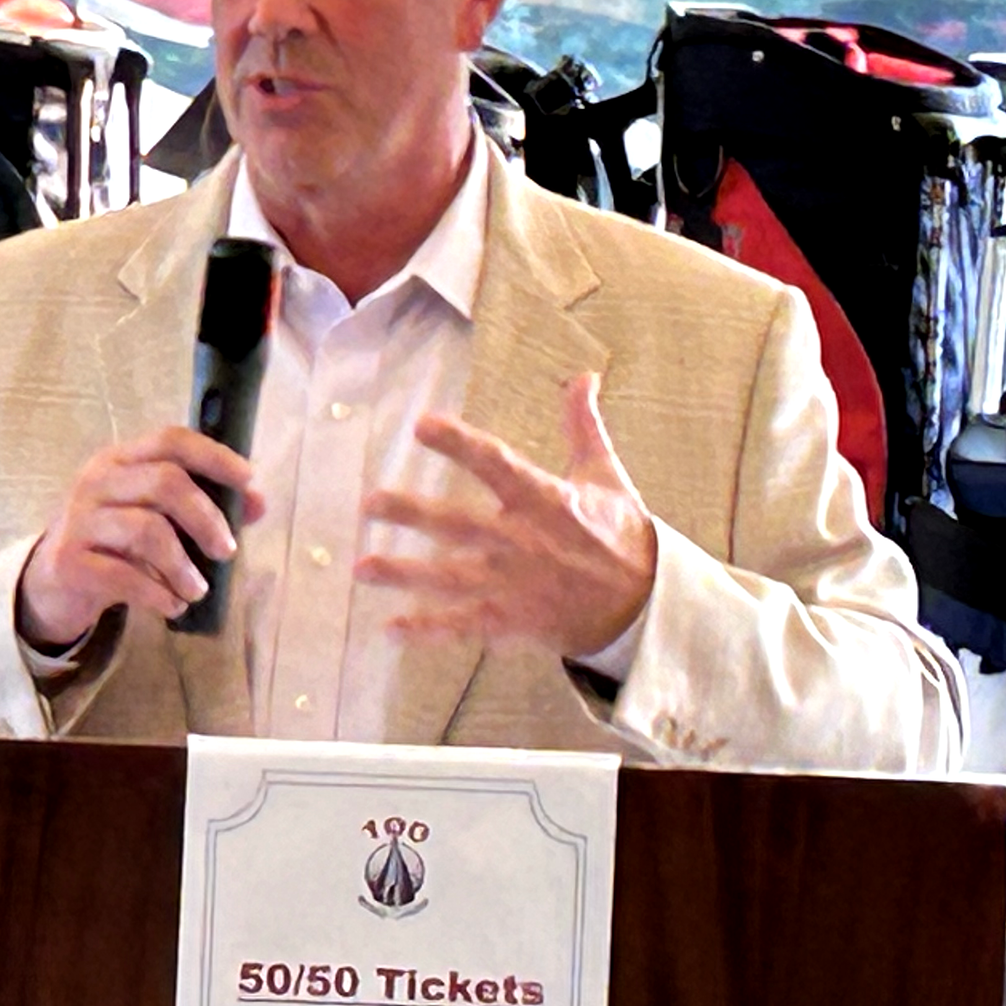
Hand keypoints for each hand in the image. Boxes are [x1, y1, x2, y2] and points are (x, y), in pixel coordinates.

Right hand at [16, 427, 263, 647]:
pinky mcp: (69, 562)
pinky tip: (172, 606)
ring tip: (197, 590)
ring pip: (147, 531)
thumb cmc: (114, 542)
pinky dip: (158, 594)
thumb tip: (258, 504)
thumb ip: (202, 505)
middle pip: (166, 482)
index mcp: (121, 459)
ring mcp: (79, 520)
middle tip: (227, 552)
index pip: (171, 441)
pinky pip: (124, 576)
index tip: (248, 480)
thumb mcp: (153, 515)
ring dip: (183, 566)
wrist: (51, 583)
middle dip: (207, 518)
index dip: (214, 456)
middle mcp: (96, 480)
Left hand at [355, 372, 656, 658]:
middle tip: (368, 504)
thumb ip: (583, 425)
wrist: (644, 603)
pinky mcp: (513, 621)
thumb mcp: (605, 474)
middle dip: (411, 514)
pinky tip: (390, 629)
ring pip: (450, 578)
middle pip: (458, 525)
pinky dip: (429, 630)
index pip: (495, 464)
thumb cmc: (620, 534)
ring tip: (361, 568)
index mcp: (543, 499)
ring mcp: (513, 585)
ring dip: (405, 574)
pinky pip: (464, 626)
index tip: (422, 426)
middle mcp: (521, 541)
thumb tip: (584, 375)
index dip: (459, 445)